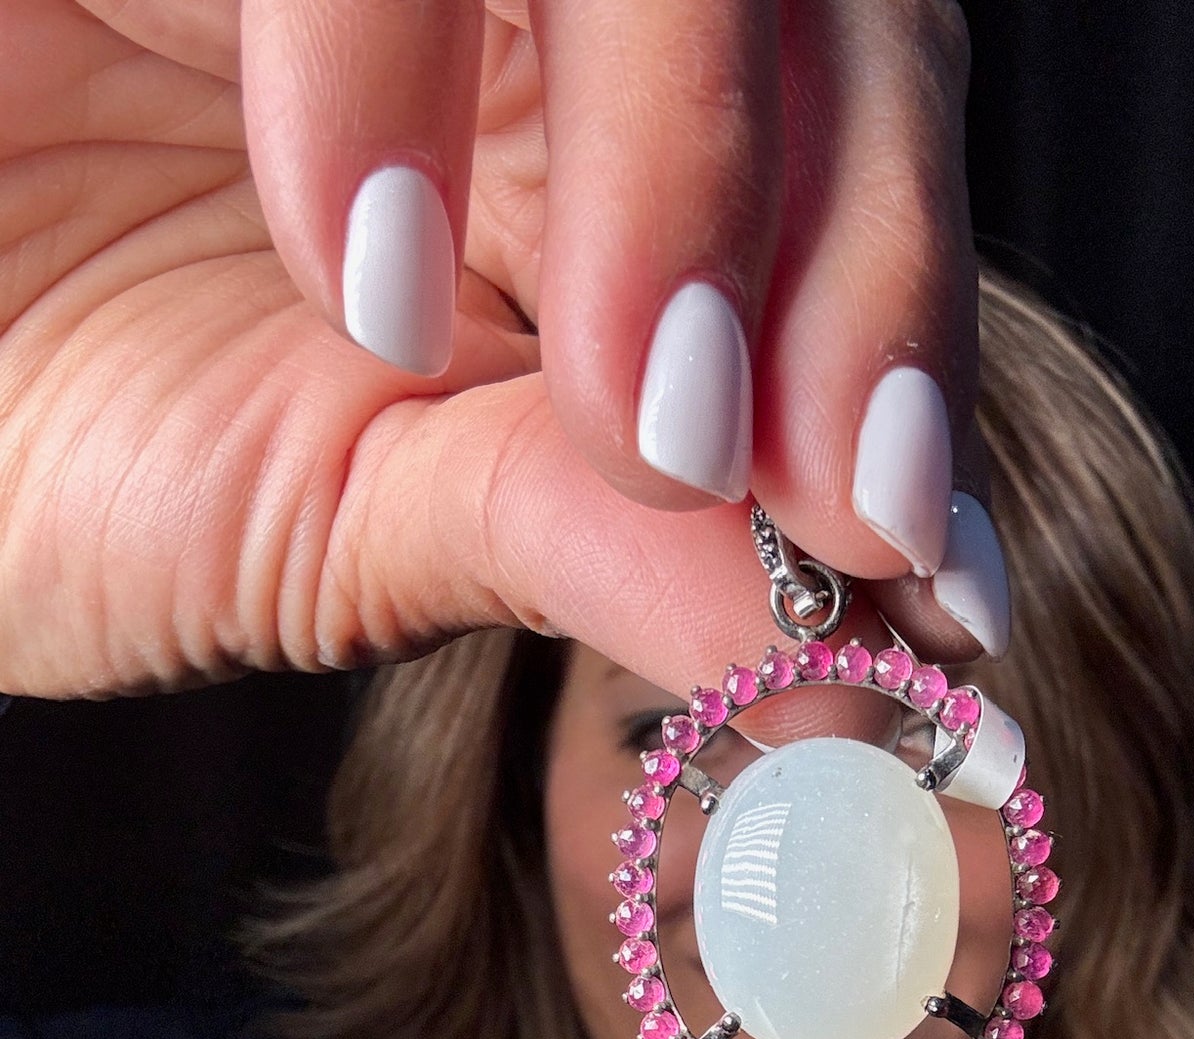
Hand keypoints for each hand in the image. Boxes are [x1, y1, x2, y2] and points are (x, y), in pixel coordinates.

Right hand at [0, 0, 1002, 703]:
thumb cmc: (45, 431)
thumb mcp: (343, 518)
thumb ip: (585, 541)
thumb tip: (848, 658)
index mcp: (586, 174)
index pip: (843, 195)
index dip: (910, 360)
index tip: (943, 576)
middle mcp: (529, 19)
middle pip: (826, 20)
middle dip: (865, 266)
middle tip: (850, 503)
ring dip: (690, 169)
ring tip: (640, 421)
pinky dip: (398, 62)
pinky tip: (353, 261)